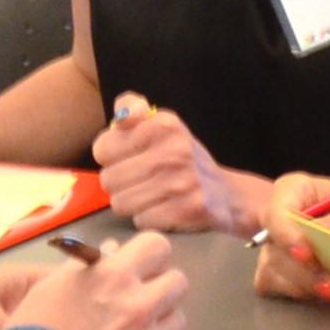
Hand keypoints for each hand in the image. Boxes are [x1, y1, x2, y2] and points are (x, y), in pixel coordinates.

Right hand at [5, 231, 190, 329]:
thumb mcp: (52, 287)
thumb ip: (87, 266)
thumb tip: (112, 253)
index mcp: (115, 277)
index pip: (157, 247)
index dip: (148, 254)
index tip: (139, 263)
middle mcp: (140, 306)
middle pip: (178, 282)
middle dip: (161, 285)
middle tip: (140, 295)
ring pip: (176, 320)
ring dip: (158, 321)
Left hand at [91, 95, 246, 234]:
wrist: (226, 194)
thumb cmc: (183, 158)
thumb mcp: (161, 124)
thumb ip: (131, 109)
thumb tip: (122, 117)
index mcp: (163, 124)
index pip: (102, 149)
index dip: (111, 157)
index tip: (128, 157)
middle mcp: (173, 150)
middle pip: (108, 180)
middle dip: (120, 184)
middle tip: (140, 180)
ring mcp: (181, 182)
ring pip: (121, 203)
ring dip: (132, 203)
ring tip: (151, 195)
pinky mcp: (187, 209)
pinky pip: (141, 220)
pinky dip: (148, 218)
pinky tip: (164, 208)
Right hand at [254, 172, 329, 301]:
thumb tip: (322, 234)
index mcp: (294, 191)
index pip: (276, 212)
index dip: (287, 234)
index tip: (307, 255)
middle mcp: (278, 218)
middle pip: (272, 245)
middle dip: (300, 268)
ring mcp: (273, 246)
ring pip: (272, 269)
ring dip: (303, 283)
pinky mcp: (275, 271)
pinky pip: (274, 285)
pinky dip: (298, 291)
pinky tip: (323, 291)